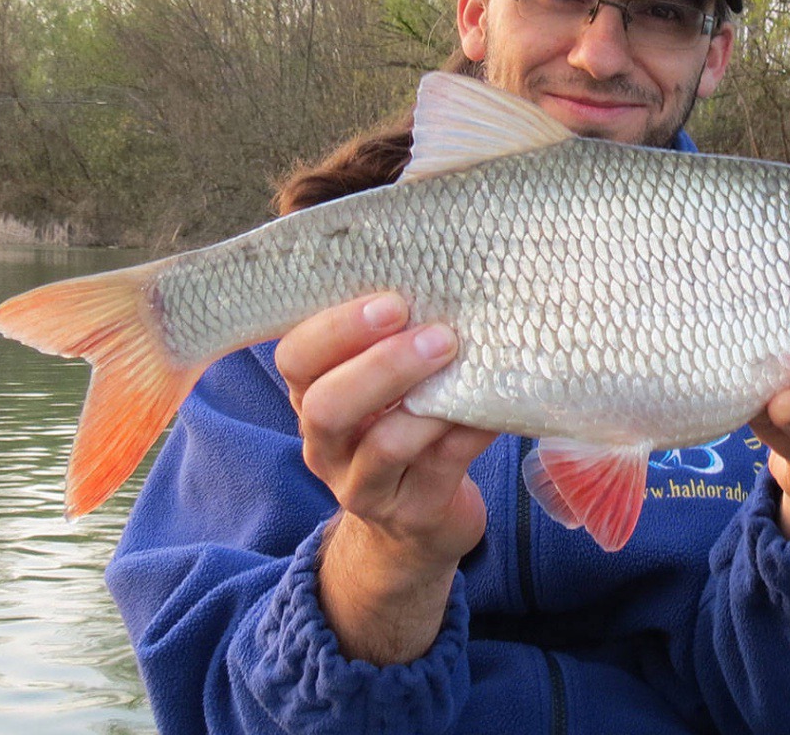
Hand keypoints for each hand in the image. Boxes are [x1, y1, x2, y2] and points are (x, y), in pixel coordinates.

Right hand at [274, 292, 495, 663]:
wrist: (415, 524)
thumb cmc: (400, 423)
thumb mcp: (379, 380)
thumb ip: (387, 332)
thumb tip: (429, 267)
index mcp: (311, 395)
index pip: (295, 357)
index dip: (336, 328)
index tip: (391, 302)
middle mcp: (326, 444)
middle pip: (326, 405)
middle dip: (381, 364)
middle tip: (437, 335)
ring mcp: (366, 486)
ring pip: (383, 445)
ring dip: (427, 400)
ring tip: (463, 364)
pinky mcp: (414, 512)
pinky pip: (442, 467)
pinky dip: (470, 429)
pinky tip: (494, 405)